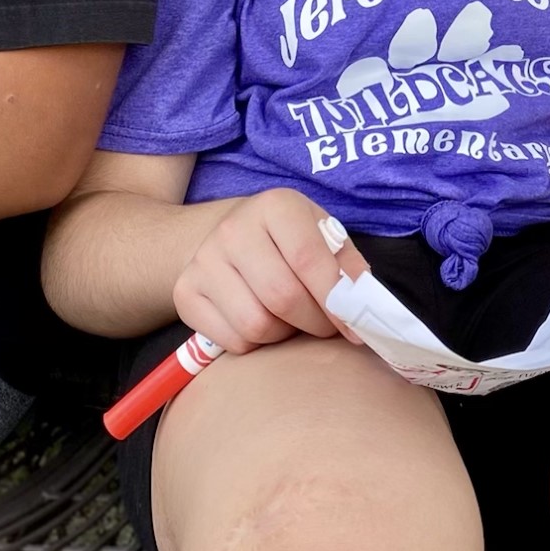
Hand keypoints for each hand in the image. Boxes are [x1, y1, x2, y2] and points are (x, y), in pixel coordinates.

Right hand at [172, 188, 370, 354]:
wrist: (226, 234)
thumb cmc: (287, 240)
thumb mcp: (323, 236)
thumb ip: (348, 267)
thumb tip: (364, 305)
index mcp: (275, 206)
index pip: (309, 260)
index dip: (337, 301)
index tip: (357, 328)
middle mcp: (233, 229)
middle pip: (282, 297)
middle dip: (315, 323)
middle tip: (325, 325)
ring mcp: (203, 261)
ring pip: (256, 325)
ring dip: (284, 334)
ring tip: (291, 318)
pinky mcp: (185, 292)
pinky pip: (232, 341)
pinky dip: (255, 344)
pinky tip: (262, 320)